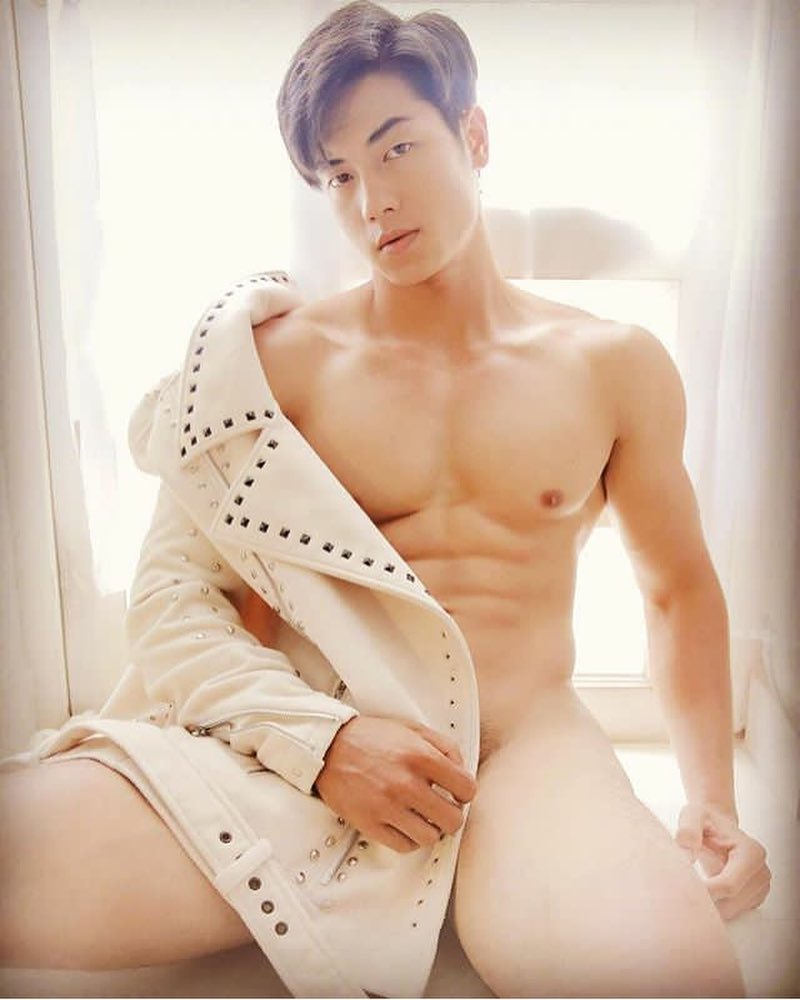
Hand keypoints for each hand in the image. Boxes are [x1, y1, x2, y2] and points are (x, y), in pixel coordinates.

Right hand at [314, 715, 477, 853]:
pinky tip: (406, 825)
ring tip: (423, 818)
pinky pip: (405, 846)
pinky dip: (410, 839)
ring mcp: (387, 806)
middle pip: (452, 819)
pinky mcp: (370, 824)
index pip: (466, 788)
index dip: (465, 792)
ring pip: (430, 837)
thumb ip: (444, 746)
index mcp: (420, 756)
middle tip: (441, 808)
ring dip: (431, 829)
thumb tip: (462, 769)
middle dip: (451, 814)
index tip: (456, 793)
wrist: (329, 746)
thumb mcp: (412, 729)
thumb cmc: (371, 737)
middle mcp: (406, 783)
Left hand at [675, 802, 770, 918]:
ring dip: (710, 906)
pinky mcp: (753, 898)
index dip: (705, 892)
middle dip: (705, 901)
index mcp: (751, 853)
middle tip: (681, 891)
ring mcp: (760, 887)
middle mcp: (761, 872)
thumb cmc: (705, 820)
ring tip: (692, 887)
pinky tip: (703, 891)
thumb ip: (689, 829)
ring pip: (731, 912)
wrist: (716, 824)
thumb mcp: (693, 815)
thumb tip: (686, 849)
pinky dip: (716, 907)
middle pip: (731, 903)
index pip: (729, 885)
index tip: (682, 890)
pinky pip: (732, 912)